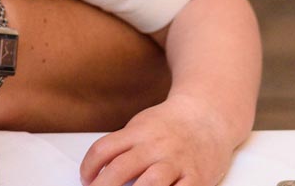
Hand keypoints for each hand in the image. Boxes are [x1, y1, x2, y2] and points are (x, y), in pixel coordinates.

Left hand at [80, 95, 235, 185]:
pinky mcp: (197, 178)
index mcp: (138, 132)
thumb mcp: (141, 126)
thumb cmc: (170, 125)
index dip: (89, 167)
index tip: (86, 180)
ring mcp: (177, 162)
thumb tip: (102, 170)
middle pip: (121, 169)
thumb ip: (124, 146)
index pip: (103, 149)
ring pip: (149, 185)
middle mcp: (155, 146)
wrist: (209, 115)